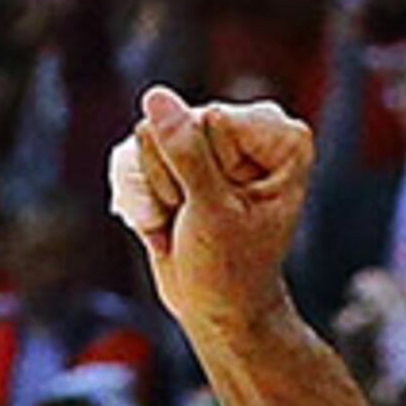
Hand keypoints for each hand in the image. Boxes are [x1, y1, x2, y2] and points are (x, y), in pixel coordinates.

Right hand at [110, 89, 315, 337]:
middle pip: (177, 123)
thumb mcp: (213, 213)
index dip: (208, 169)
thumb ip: (186, 153)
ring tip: (184, 222)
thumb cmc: (231, 269)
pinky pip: (127, 156)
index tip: (226, 208)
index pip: (213, 119)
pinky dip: (137, 198)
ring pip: (146, 136)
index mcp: (279, 137)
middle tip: (200, 220)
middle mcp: (244, 130)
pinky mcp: (169, 155)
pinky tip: (163, 223)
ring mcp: (204, 140)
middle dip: (177, 181)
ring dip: (156, 192)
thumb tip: (156, 98)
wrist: (214, 307)